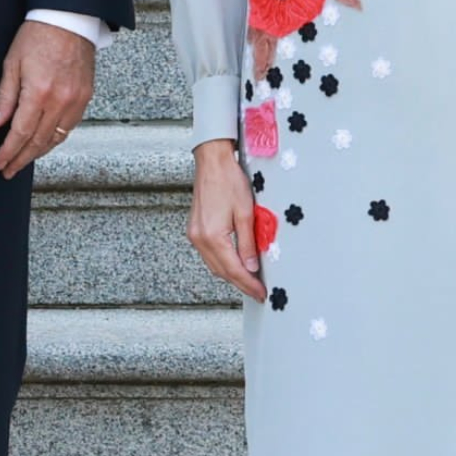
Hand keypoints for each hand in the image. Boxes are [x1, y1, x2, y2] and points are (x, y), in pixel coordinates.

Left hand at [0, 20, 95, 178]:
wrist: (69, 20)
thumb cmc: (38, 36)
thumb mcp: (12, 63)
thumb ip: (5, 97)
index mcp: (38, 93)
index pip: (20, 133)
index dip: (9, 151)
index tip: (0, 163)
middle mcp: (60, 101)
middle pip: (38, 141)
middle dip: (21, 158)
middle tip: (9, 170)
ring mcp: (75, 101)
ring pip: (56, 138)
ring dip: (38, 152)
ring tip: (24, 161)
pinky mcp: (85, 97)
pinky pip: (69, 127)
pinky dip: (55, 139)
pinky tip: (45, 142)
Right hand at [188, 139, 265, 301]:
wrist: (212, 162)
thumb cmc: (228, 181)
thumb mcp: (246, 213)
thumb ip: (248, 243)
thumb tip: (251, 266)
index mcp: (212, 236)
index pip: (234, 269)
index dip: (248, 284)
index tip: (260, 292)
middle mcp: (200, 238)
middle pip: (221, 271)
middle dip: (240, 283)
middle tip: (257, 291)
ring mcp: (195, 235)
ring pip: (214, 265)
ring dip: (231, 274)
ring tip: (249, 280)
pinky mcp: (195, 230)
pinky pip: (209, 255)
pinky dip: (222, 262)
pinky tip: (234, 263)